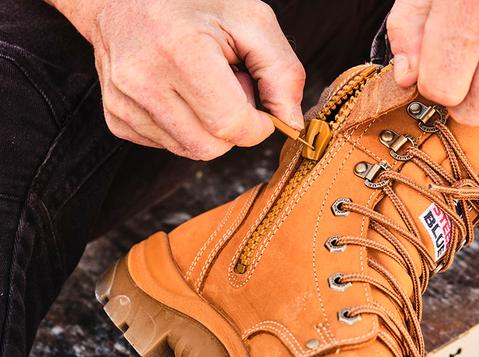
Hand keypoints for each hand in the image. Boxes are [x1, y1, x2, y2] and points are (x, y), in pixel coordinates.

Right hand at [49, 0, 305, 158]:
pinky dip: (184, 127)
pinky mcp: (116, 117)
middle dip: (232, 126)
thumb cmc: (192, 1)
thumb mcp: (249, 18)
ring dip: (208, 128)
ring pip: (191, 151)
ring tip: (201, 86)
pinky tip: (178, 93)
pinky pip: (168, 145)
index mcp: (179, 51)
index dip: (257, 124)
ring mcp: (124, 102)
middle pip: (213, 147)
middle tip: (226, 85)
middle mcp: (143, 80)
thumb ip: (282, 71)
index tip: (258, 101)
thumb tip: (291, 123)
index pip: (232, 126)